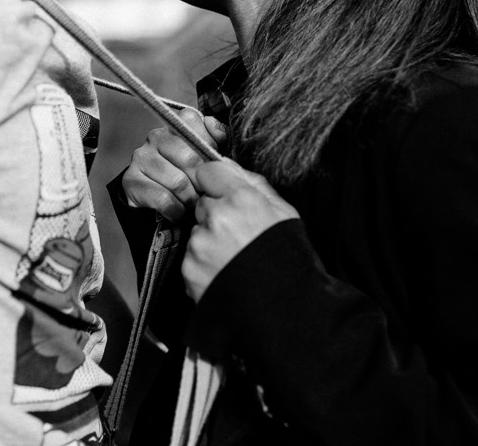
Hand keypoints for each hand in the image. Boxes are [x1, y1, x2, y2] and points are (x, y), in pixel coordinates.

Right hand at [122, 108, 226, 220]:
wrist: (150, 199)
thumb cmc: (184, 175)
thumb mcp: (202, 156)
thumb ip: (215, 140)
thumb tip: (220, 133)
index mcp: (174, 127)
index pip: (193, 123)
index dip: (208, 145)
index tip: (213, 163)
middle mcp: (155, 137)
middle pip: (190, 158)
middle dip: (201, 181)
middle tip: (205, 193)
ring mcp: (141, 157)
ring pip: (177, 182)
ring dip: (189, 199)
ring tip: (192, 205)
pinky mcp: (130, 180)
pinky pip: (163, 198)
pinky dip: (175, 210)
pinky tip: (178, 212)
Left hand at [182, 159, 297, 302]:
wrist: (284, 311)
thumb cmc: (288, 258)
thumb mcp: (283, 212)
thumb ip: (254, 184)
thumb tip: (230, 166)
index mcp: (240, 199)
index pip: (208, 171)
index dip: (216, 182)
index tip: (224, 194)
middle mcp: (215, 218)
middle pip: (203, 204)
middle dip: (216, 215)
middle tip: (239, 236)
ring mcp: (199, 246)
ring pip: (197, 232)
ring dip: (210, 241)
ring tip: (235, 260)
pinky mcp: (189, 270)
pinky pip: (192, 257)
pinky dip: (204, 264)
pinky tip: (225, 273)